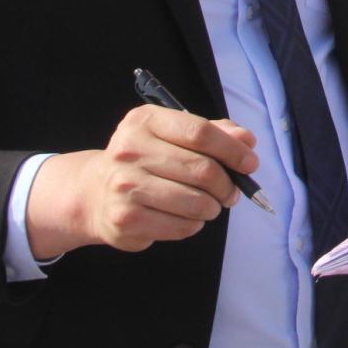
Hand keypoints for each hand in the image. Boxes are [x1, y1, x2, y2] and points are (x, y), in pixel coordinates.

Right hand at [25, 105, 258, 256]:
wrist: (97, 192)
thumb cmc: (148, 160)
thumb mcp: (175, 136)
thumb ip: (214, 134)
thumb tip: (247, 141)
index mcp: (145, 121)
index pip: (200, 132)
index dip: (232, 149)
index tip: (250, 163)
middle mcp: (129, 150)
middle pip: (202, 169)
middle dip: (228, 184)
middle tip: (232, 192)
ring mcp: (124, 185)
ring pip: (196, 203)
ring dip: (213, 207)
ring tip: (209, 205)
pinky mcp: (125, 219)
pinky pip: (182, 226)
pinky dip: (194, 224)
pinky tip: (186, 217)